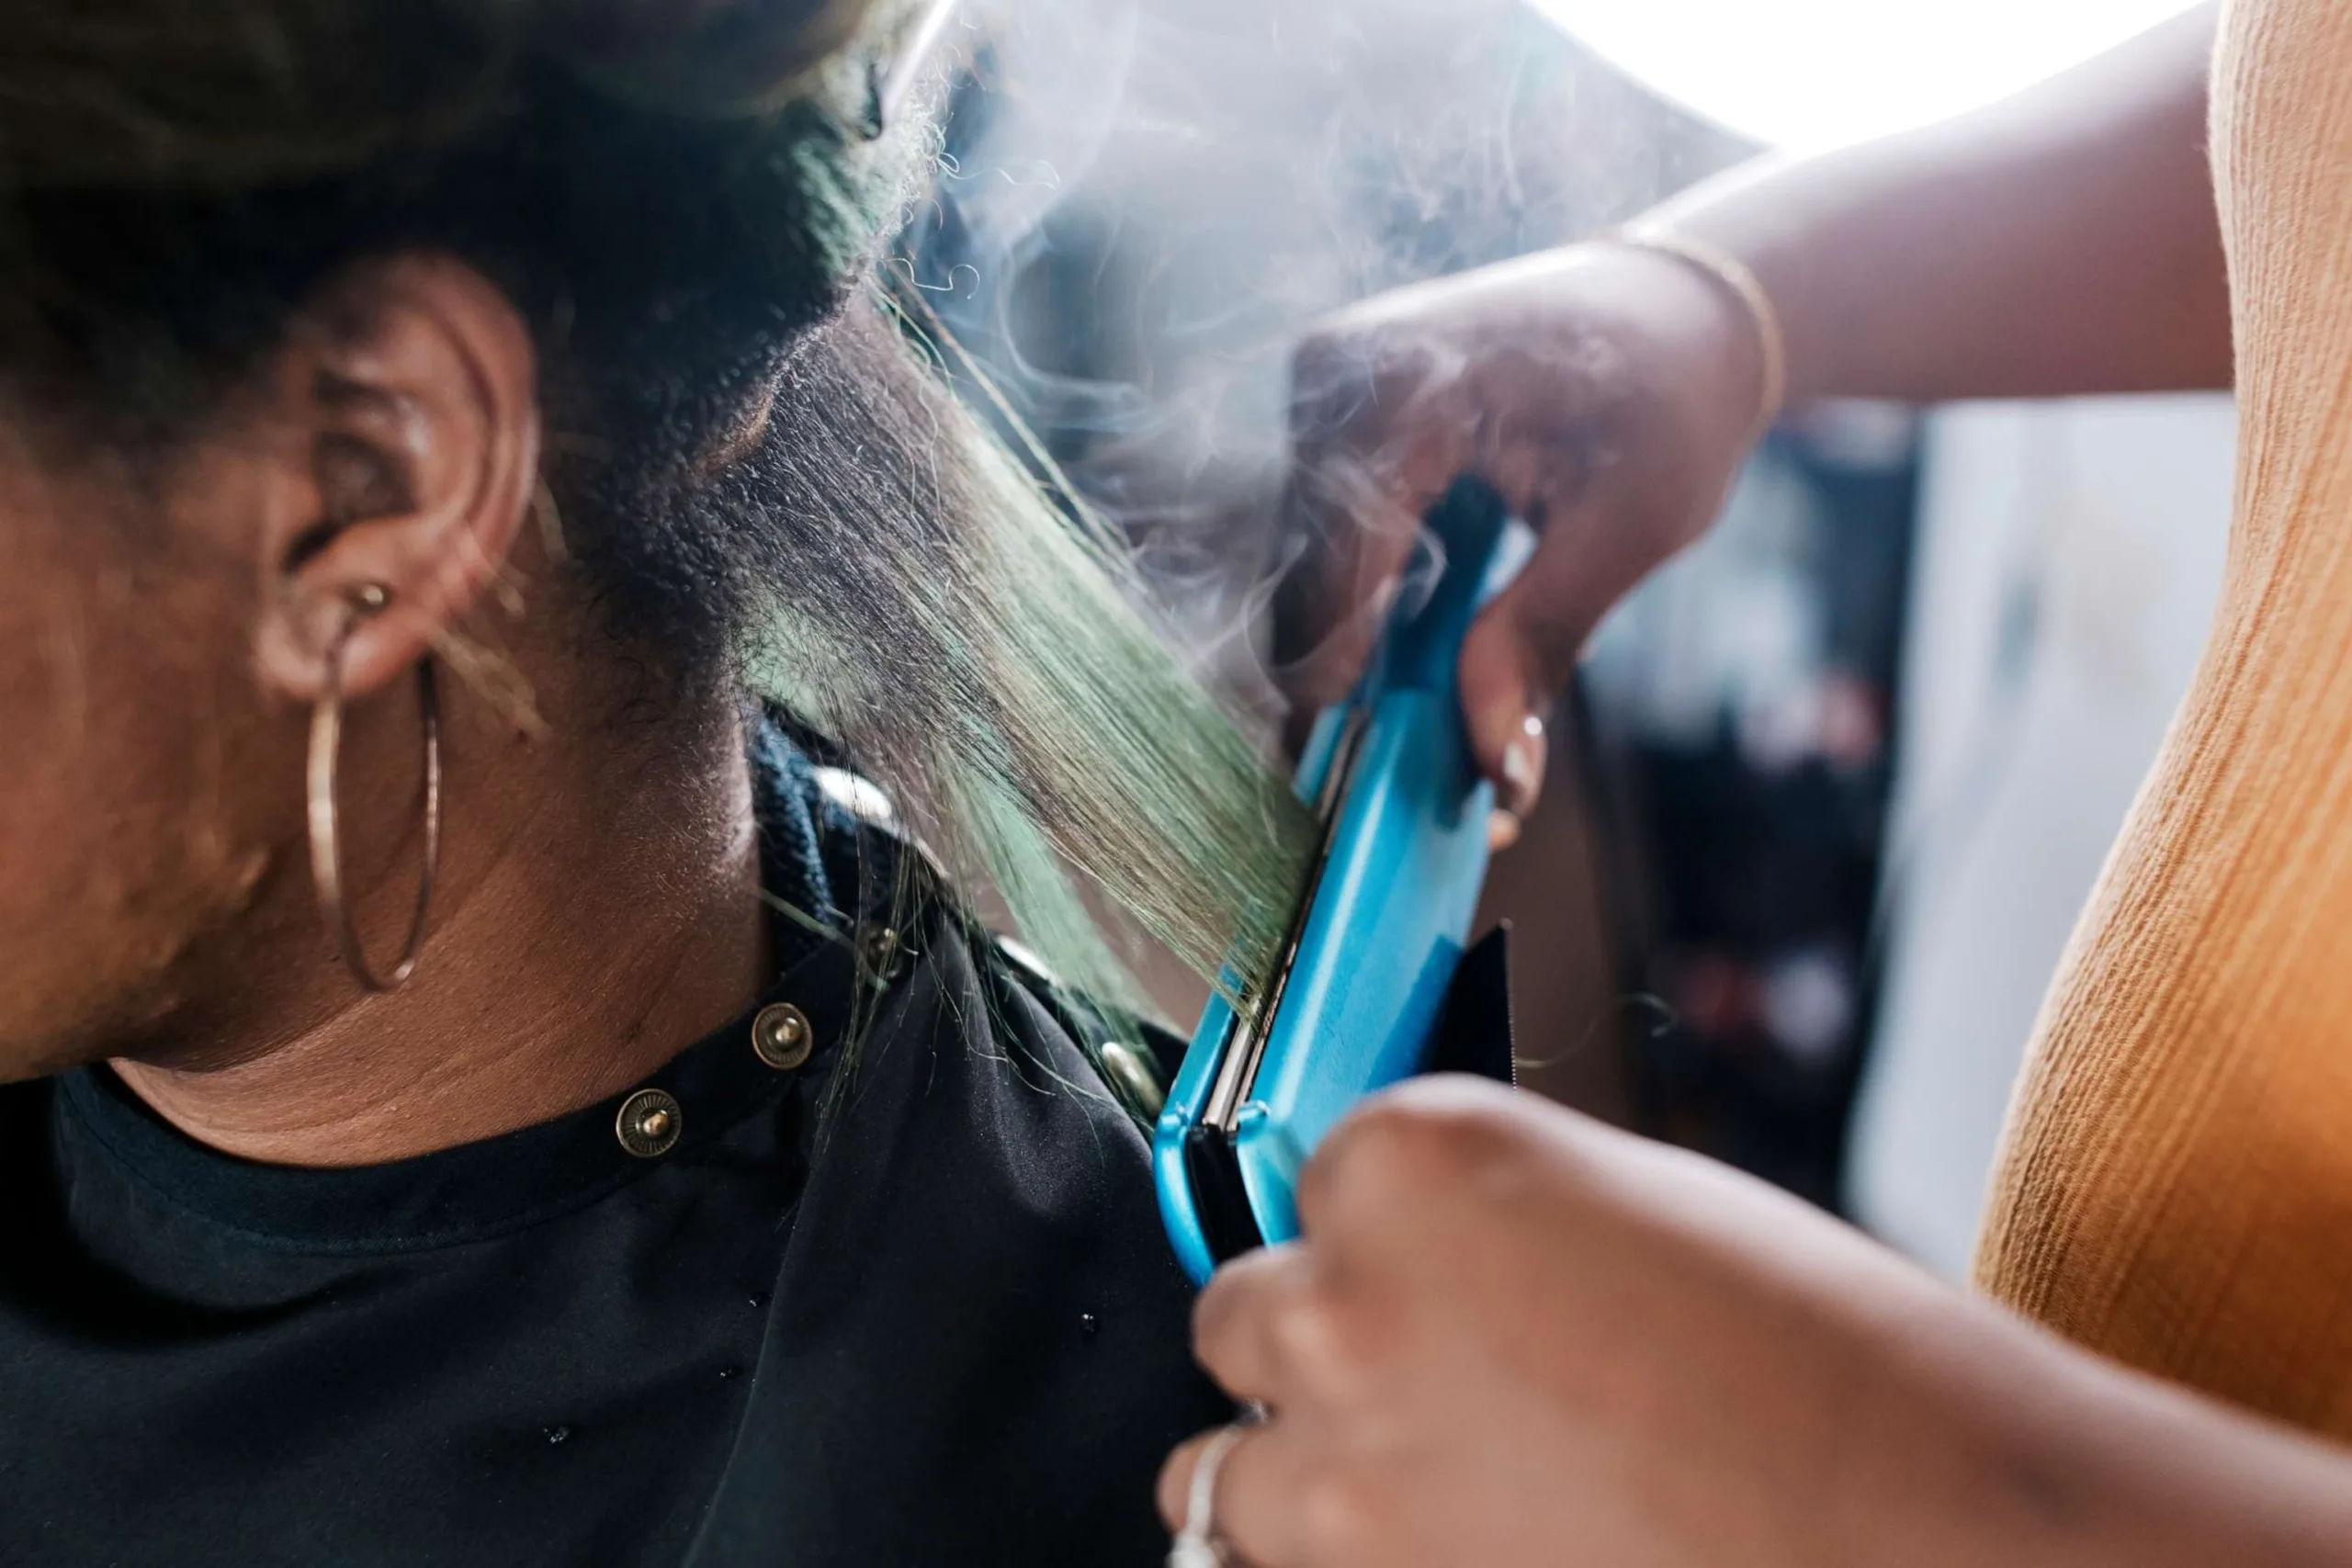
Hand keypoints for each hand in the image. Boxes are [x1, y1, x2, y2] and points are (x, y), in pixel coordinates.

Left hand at [1155, 1078, 2348, 1567]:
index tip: (1427, 1270)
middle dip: (1319, 1349)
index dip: (1382, 1234)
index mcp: (1416, 1163)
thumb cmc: (1848, 1377)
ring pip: (1223, 1476)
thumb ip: (1497, 1223)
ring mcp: (1343, 1484)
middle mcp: (1348, 1309)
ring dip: (1305, 1478)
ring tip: (1432, 1495)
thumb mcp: (1645, 1214)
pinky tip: (1462, 1553)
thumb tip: (1438, 1257)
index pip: (1313, 1177)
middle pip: (1238, 1320)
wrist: (1946, 1546)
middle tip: (1427, 1384)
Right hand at [1275, 243, 1769, 821]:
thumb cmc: (1672, 396)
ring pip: (1302, 570)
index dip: (1341, 688)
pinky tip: (1413, 660)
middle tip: (1394, 785)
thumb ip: (1543, 643)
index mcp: (1398, 383)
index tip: (1365, 788)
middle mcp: (1330, 373)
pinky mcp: (1330, 421)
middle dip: (1345, 686)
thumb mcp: (1631, 527)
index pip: (1333, 570)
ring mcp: (1320, 392)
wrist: (1683, 305)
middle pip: (1300, 576)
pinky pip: (1325, 542)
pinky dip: (1365, 613)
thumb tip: (1497, 778)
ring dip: (1351, 654)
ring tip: (1410, 732)